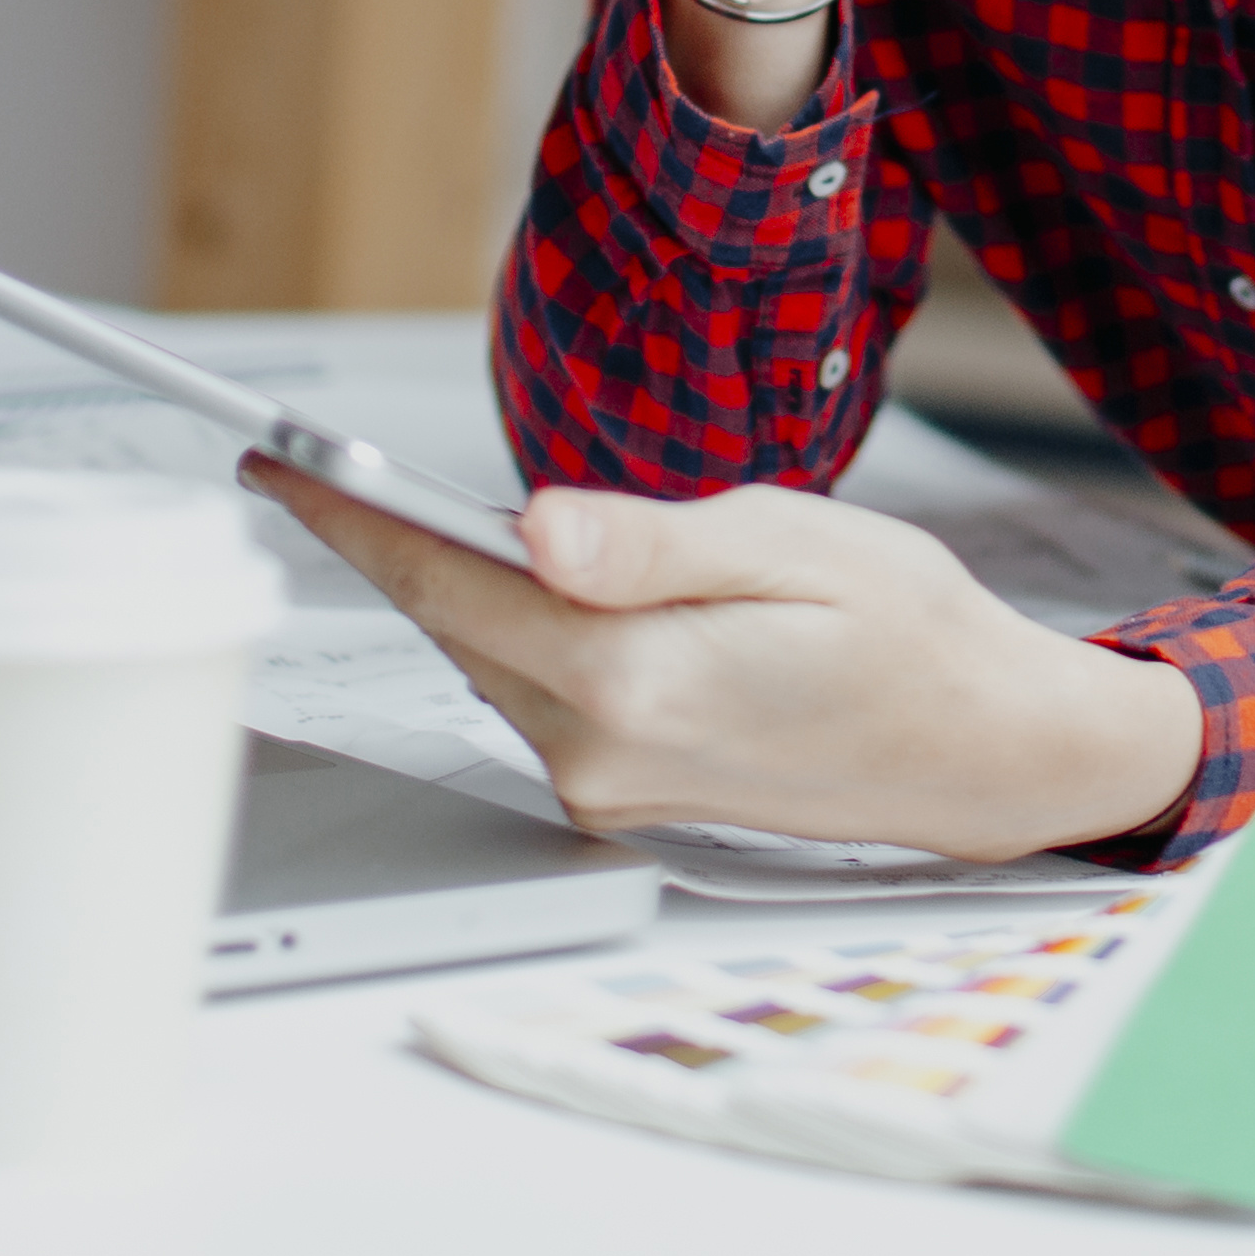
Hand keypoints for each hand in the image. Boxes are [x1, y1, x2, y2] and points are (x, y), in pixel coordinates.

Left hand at [251, 461, 1205, 862]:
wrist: (981, 748)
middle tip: (318, 464)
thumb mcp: (791, 544)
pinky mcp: (619, 793)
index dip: (349, 516)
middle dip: (392, 541)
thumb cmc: (907, 629)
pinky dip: (522, 630)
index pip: (448, 583)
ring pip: (488, 658)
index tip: (273, 463)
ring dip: (466, 585)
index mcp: (633, 681)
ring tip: (434, 513)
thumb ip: (650, 543)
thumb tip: (531, 530)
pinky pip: (532, 692)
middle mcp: (599, 752)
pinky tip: (550, 586)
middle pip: (454, 622)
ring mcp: (606, 786)